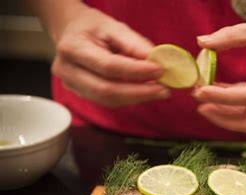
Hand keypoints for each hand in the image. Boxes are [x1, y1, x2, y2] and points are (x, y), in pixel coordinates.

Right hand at [51, 4, 168, 106]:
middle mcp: (67, 70)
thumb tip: (157, 61)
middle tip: (164, 90)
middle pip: (107, 90)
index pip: (108, 66)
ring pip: (108, 100)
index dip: (136, 71)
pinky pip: (109, 102)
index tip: (159, 71)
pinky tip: (146, 93)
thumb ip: (134, 44)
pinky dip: (130, 99)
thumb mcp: (113, 27)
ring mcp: (72, 86)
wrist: (72, 33)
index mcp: (73, 48)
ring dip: (137, 98)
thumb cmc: (94, 28)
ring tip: (159, 92)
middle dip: (139, 92)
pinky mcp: (81, 94)